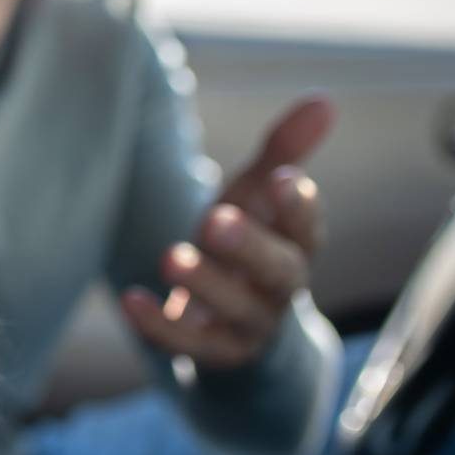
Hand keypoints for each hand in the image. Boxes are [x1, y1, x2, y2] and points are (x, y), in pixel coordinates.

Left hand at [121, 95, 333, 368]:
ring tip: (172, 258)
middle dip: (250, 246)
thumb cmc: (248, 247)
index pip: (307, 229)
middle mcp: (279, 288)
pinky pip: (191, 347)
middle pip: (279, 272)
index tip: (281, 178)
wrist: (236, 329)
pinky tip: (130, 300)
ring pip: (236, 311)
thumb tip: (325, 100)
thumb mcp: (258, 198)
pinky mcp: (214, 354)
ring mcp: (249, 325)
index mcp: (294, 246)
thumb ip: (284, 152)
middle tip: (214, 219)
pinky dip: (161, 327)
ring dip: (205, 285)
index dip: (298, 207)